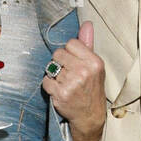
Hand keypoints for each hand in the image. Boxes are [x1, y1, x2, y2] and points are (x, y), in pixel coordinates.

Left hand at [41, 22, 105, 140]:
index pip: (71, 43)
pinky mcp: (61, 94)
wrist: (90, 116)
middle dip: (60, 63)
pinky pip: (46, 82)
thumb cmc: (91, 89)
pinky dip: (49, 86)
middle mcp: (84, 71)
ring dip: (54, 76)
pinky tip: (59, 91)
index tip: (74, 63)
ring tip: (65, 83)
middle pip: (58, 54)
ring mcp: (72, 83)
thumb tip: (87, 24)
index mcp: (94, 62)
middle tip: (68, 74)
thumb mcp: (94, 66)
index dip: (69, 53)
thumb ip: (88, 44)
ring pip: (50, 68)